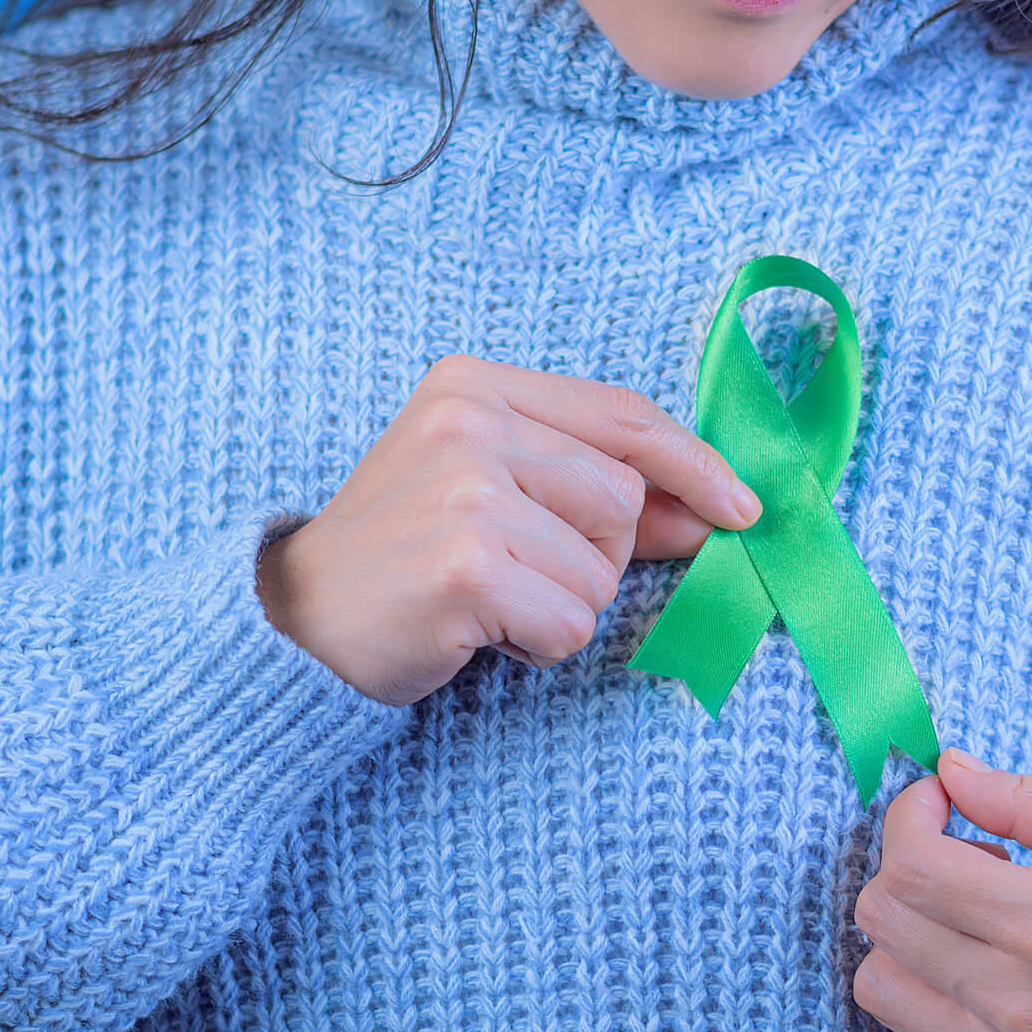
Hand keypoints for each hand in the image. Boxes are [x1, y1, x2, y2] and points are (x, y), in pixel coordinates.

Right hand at [254, 353, 761, 704]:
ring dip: (564, 606)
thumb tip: (711, 511)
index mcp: (473, 385)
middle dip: (595, 556)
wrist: (292, 626)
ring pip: (604, 568)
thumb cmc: (402, 560)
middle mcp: (470, 424)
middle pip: (623, 499)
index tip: (739, 506)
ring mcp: (468, 491)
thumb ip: (594, 490)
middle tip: (515, 572)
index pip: (621, 415)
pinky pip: (573, 621)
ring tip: (489, 601)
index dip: (693, 464)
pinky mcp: (470, 565)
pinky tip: (478, 631)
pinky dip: (538, 645)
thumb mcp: (490, 492)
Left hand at [851, 747, 1031, 1031]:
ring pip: (879, 989)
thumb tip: (949, 770)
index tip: (940, 802)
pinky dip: (920, 1013)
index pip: (913, 866)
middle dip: (908, 866)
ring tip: (970, 923)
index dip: (909, 817)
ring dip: (908, 940)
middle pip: (883, 920)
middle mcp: (1025, 1004)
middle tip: (969, 858)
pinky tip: (970, 983)